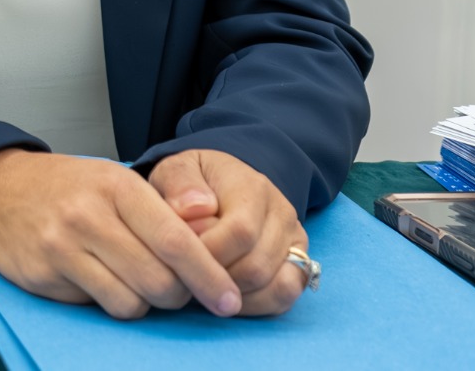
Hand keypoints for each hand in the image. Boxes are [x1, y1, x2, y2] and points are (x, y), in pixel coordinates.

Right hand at [0, 149, 242, 319]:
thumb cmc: (69, 187)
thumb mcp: (115, 180)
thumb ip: (159, 213)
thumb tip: (211, 252)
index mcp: (115, 187)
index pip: (175, 241)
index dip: (209, 276)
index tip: (229, 298)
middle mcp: (87, 216)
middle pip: (158, 280)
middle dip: (179, 295)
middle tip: (177, 290)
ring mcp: (61, 247)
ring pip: (129, 302)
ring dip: (143, 302)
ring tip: (135, 282)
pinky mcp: (43, 275)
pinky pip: (96, 305)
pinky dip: (108, 300)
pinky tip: (100, 279)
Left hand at [148, 149, 308, 315]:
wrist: (217, 185)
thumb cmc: (192, 183)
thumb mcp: (175, 170)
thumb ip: (178, 184)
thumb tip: (192, 209)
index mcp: (253, 187)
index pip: (240, 232)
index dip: (207, 254)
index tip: (178, 256)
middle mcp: (282, 213)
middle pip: (256, 267)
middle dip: (216, 279)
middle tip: (187, 274)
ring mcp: (294, 240)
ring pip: (273, 286)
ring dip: (233, 293)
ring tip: (203, 281)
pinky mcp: (299, 263)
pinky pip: (285, 296)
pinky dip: (255, 304)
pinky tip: (226, 293)